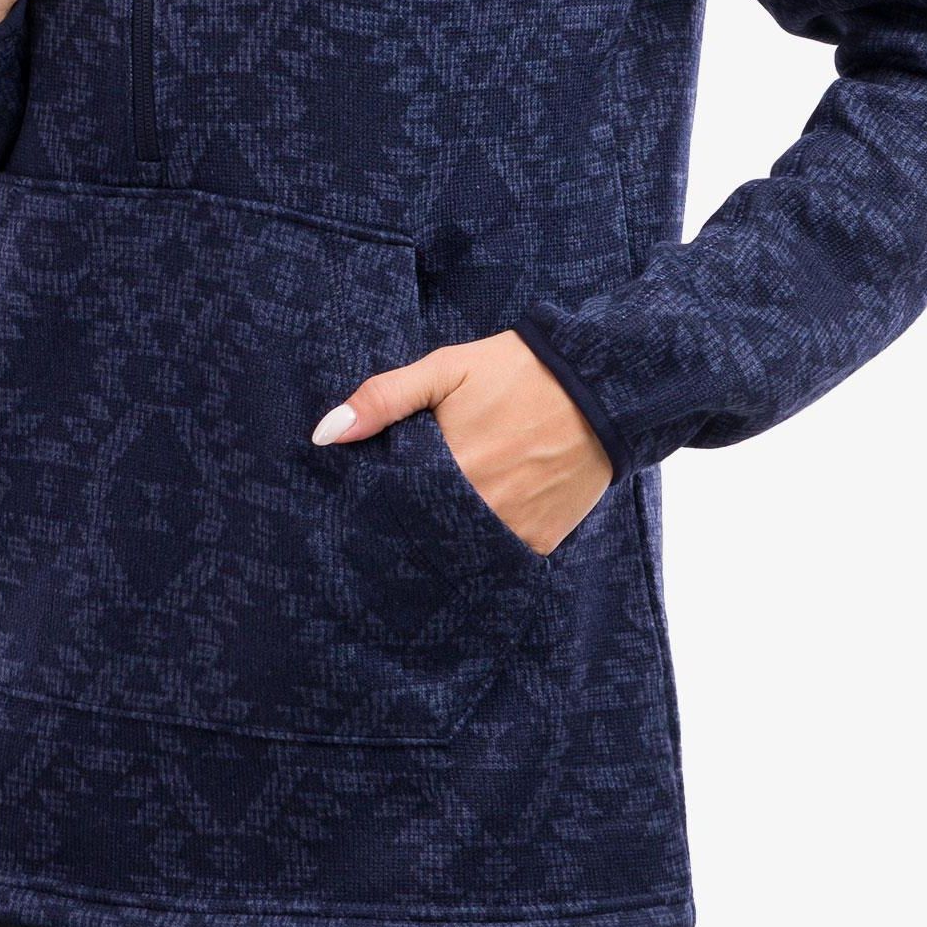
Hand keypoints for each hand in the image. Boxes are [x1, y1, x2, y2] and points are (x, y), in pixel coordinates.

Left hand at [312, 328, 612, 555]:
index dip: (378, 504)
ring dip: (447, 538)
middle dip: (410, 525)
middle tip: (407, 508)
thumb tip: (325, 434)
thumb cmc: (516, 370)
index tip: (368, 502)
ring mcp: (515, 528)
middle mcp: (482, 506)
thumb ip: (384, 399)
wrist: (600, 382)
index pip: (393, 506)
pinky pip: (503, 558)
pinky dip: (488, 545)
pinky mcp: (543, 540)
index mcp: (451, 467)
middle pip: (424, 533)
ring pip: (461, 550)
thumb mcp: (445, 369)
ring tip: (444, 515)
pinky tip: (484, 520)